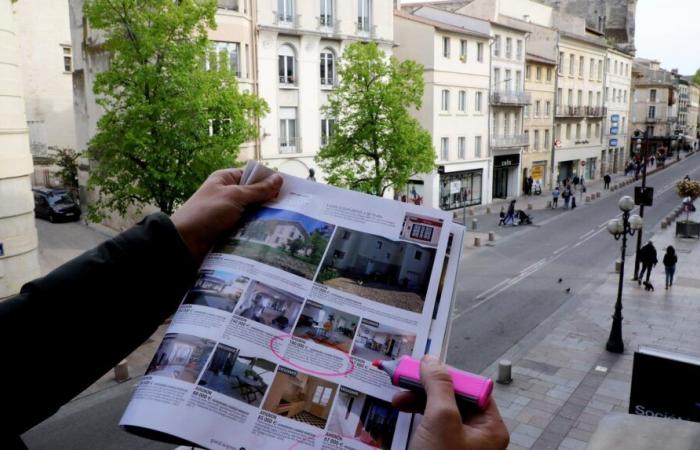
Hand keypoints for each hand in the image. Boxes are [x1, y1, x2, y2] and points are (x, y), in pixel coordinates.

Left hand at [171, 169, 282, 262]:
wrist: (184, 242)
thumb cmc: (206, 213)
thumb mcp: (235, 197)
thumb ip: (258, 190)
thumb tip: (279, 179)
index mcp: (226, 179)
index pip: (253, 175)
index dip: (269, 181)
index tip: (288, 191)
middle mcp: (228, 194)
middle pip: (255, 195)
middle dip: (269, 201)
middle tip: (289, 209)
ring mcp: (229, 213)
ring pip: (253, 213)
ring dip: (264, 218)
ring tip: (284, 223)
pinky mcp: (229, 230)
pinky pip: (248, 227)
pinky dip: (257, 230)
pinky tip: (272, 235)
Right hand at [392, 355, 508, 449]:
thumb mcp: (441, 420)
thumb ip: (439, 386)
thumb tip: (432, 360)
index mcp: (490, 427)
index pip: (472, 387)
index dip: (447, 375)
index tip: (423, 367)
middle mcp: (477, 435)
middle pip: (453, 396)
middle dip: (426, 387)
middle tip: (405, 379)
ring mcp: (458, 444)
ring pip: (438, 409)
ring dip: (417, 399)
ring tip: (398, 400)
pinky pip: (429, 424)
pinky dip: (415, 414)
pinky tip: (402, 412)